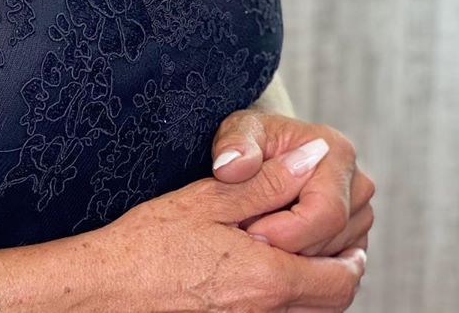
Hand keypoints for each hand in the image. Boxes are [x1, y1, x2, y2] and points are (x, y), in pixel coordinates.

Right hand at [97, 138, 366, 311]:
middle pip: (332, 304)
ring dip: (316, 291)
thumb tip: (313, 159)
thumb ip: (268, 183)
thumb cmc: (151, 240)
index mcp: (269, 277)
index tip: (347, 236)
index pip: (340, 277)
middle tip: (334, 248)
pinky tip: (265, 277)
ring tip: (303, 261)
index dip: (350, 255)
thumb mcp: (209, 199)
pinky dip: (289, 302)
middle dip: (340, 275)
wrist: (108, 290)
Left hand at [211, 110, 375, 258]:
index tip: (250, 233)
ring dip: (292, 254)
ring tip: (258, 229)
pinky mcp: (354, 237)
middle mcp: (357, 183)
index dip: (286, 230)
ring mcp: (360, 212)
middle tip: (248, 236)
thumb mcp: (236, 132)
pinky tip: (274, 241)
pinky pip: (333, 266)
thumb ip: (232, 146)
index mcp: (337, 152)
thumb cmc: (251, 140)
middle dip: (286, 245)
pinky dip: (301, 263)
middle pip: (330, 236)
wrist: (264, 151)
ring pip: (332, 256)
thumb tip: (231, 166)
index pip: (324, 210)